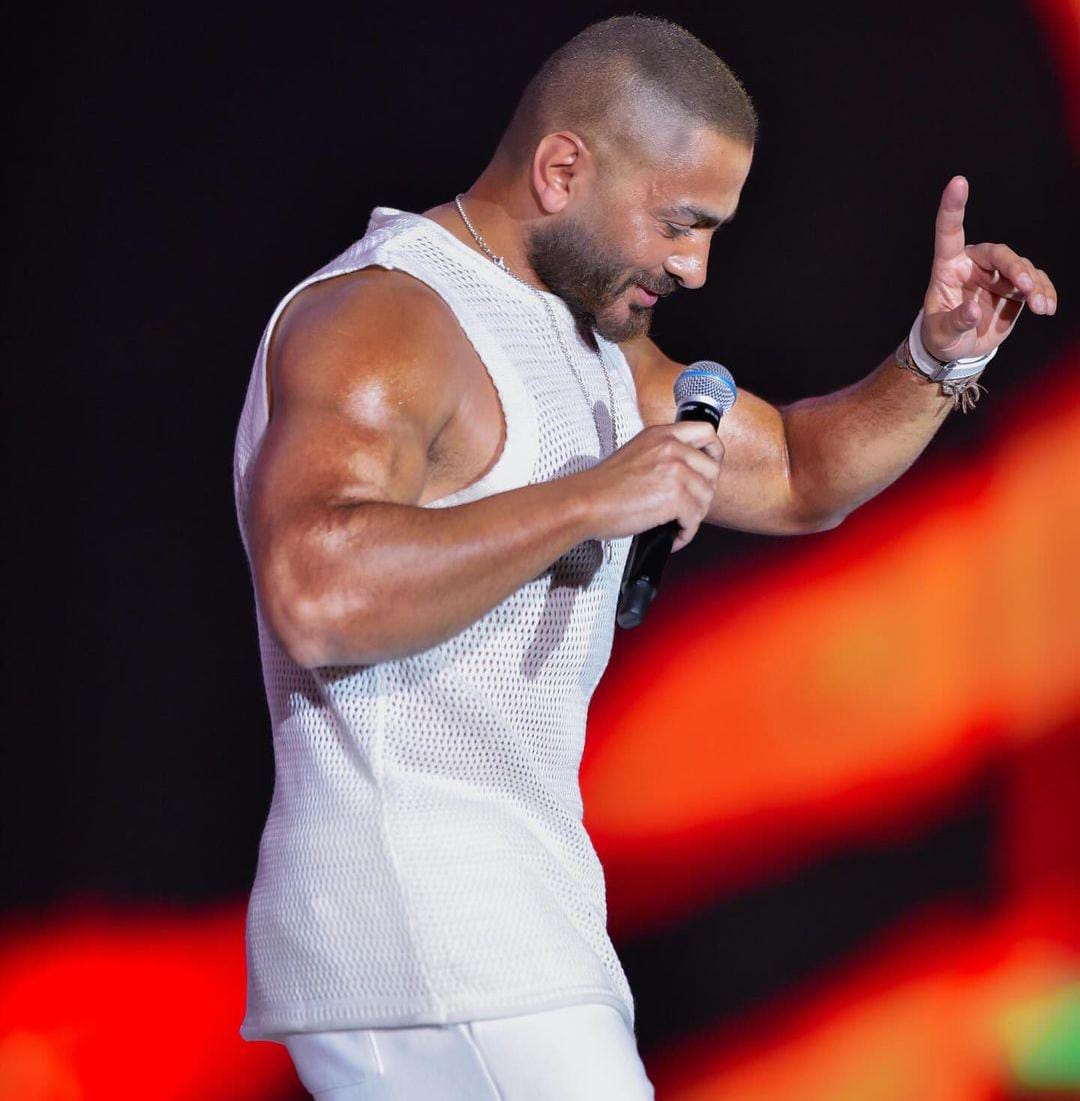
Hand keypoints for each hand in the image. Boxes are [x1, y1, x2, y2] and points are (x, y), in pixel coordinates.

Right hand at [576, 421, 724, 552]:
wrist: (585, 502)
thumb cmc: (603, 487)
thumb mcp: (636, 454)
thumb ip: (663, 455)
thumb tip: (686, 474)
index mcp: (661, 434)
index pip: (706, 432)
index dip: (714, 453)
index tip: (708, 470)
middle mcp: (671, 447)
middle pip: (712, 470)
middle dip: (703, 493)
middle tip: (687, 508)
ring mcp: (675, 470)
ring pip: (706, 498)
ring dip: (693, 517)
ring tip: (676, 525)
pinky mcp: (675, 496)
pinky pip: (694, 520)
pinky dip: (685, 534)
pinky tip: (672, 536)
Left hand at [921, 175, 1056, 361]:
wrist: (959, 350)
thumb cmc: (942, 337)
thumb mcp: (941, 334)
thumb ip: (955, 321)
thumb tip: (972, 309)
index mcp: (948, 268)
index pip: (949, 233)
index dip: (953, 207)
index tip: (958, 182)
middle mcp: (974, 265)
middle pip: (999, 254)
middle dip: (1015, 268)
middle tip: (1026, 288)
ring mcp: (997, 275)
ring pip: (1022, 268)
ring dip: (1035, 286)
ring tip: (1040, 308)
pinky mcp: (1015, 287)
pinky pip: (1036, 282)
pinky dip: (1044, 293)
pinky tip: (1046, 308)